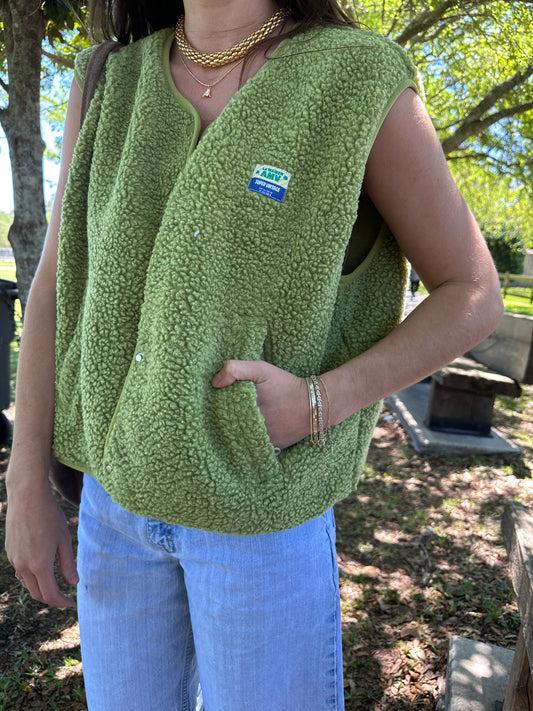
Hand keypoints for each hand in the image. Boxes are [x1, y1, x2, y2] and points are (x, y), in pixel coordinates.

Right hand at [5, 476, 77, 608]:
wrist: (27, 497)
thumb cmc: (50, 516)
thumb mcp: (64, 540)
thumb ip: (68, 564)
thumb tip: (73, 583)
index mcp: (39, 565)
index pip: (50, 594)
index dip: (61, 602)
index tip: (71, 603)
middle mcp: (23, 565)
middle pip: (37, 593)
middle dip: (51, 599)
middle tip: (64, 597)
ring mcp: (14, 559)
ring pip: (27, 583)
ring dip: (40, 588)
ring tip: (54, 583)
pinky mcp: (9, 551)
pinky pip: (20, 571)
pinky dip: (31, 576)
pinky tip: (41, 568)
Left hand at [211, 360, 310, 449]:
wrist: (315, 404)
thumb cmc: (286, 385)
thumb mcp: (261, 369)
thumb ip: (235, 370)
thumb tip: (214, 383)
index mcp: (244, 412)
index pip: (219, 413)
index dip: (216, 407)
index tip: (217, 400)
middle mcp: (251, 430)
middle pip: (228, 427)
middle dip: (224, 420)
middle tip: (227, 411)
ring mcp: (262, 441)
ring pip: (240, 438)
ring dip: (236, 431)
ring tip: (236, 421)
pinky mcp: (273, 448)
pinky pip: (255, 446)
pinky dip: (251, 439)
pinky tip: (250, 431)